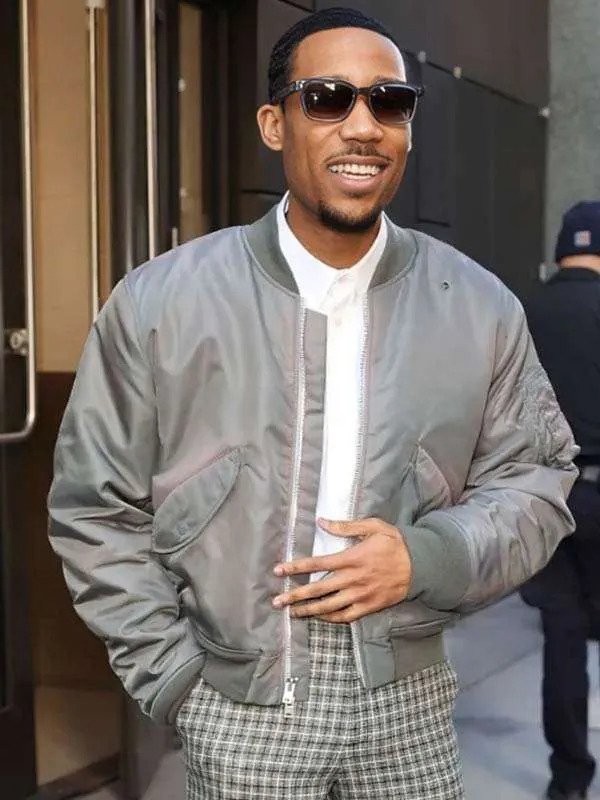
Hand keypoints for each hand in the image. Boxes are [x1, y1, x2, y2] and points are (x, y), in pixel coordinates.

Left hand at [272, 517, 411, 622]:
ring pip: (329, 606)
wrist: (421, 565)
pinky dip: (330, 618)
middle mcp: (353, 579)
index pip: (317, 564)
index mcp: (351, 558)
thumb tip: (321, 522)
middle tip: (277, 601)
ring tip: (292, 613)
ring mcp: (361, 595)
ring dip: (308, 610)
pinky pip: (346, 616)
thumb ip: (346, 526)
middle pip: (318, 589)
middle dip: (295, 596)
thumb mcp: (373, 527)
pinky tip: (319, 617)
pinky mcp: (369, 606)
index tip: (279, 571)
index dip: (296, 568)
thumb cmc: (395, 543)